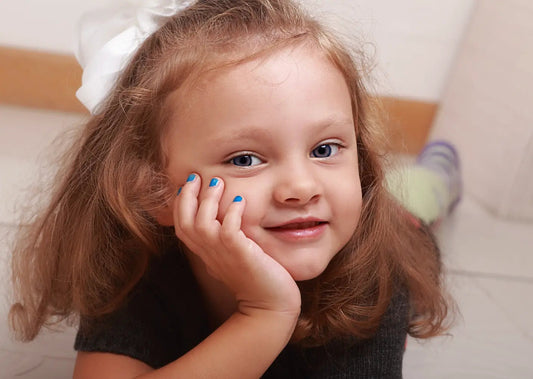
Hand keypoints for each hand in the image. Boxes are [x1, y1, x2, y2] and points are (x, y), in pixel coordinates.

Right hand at [173, 174, 300, 316]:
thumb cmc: (255, 280)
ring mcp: (224, 255)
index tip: (188, 184)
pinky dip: (232, 213)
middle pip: (185, 222)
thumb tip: (222, 224)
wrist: (269, 306)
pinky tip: (239, 201)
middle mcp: (210, 253)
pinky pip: (229, 230)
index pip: (182, 226)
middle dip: (188, 196)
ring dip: (208, 200)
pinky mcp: (241, 255)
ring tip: (218, 182)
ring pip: (203, 223)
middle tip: (197, 176)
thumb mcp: (232, 258)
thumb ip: (223, 242)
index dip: (181, 204)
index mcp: (206, 253)